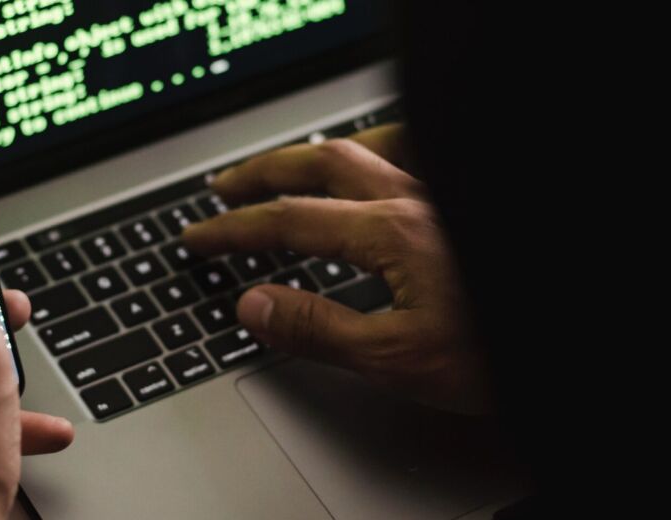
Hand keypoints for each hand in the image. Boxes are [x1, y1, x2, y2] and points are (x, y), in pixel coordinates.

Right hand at [183, 124, 490, 413]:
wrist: (574, 343)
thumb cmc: (501, 352)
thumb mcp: (399, 358)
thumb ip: (320, 329)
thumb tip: (254, 305)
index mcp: (392, 234)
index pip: (290, 222)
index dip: (235, 229)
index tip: (200, 236)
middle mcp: (415, 200)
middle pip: (319, 165)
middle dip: (262, 175)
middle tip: (225, 189)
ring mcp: (440, 196)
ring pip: (364, 148)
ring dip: (311, 156)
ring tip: (284, 168)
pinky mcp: (457, 207)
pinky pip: (409, 154)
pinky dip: (374, 151)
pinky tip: (369, 165)